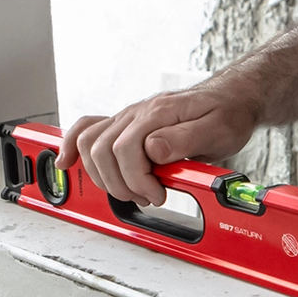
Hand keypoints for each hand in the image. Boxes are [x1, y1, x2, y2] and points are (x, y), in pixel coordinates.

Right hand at [55, 76, 262, 206]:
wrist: (231, 99)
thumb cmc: (226, 114)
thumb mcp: (217, 130)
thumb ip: (184, 140)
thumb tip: (153, 151)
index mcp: (158, 113)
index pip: (126, 149)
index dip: (137, 180)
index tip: (158, 194)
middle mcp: (137, 113)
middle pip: (101, 150)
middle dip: (120, 183)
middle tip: (147, 197)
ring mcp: (128, 117)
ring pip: (90, 144)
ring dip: (103, 176)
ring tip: (131, 191)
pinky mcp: (126, 125)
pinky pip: (88, 130)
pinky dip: (72, 147)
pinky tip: (66, 162)